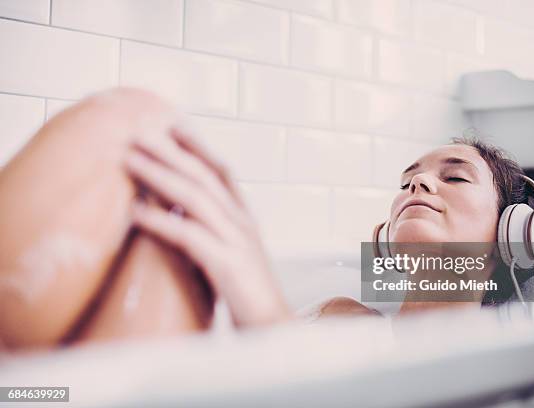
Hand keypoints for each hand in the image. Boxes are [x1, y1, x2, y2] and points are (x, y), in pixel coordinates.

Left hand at [124, 126, 290, 326]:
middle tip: (137, 132)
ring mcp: (237, 241)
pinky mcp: (228, 265)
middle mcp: (242, 222)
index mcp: (244, 218)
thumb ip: (212, 232)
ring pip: (196, 197)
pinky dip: (160, 221)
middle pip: (204, 176)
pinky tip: (135, 213)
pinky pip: (189, 236)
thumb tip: (179, 216)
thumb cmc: (247, 293)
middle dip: (170, 151)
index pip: (221, 170)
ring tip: (129, 160)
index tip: (168, 125)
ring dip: (160, 175)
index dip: (195, 146)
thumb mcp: (232, 254)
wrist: (273, 327)